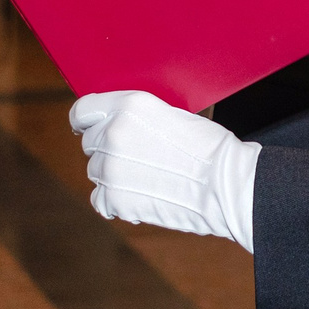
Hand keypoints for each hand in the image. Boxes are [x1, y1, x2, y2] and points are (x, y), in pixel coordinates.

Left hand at [70, 90, 256, 250]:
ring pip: (96, 172)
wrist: (226, 185)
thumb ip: (136, 118)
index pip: (82, 111)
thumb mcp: (171, 114)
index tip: (88, 129)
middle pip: (90, 143)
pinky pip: (100, 200)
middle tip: (138, 160)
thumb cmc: (210, 149)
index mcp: (128, 106)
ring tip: (148, 180)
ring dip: (114, 176)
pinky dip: (116, 202)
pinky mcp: (114, 199)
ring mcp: (110, 168)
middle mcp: (113, 133)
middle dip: (108, 151)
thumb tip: (116, 127)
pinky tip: (142, 197)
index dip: (85, 122)